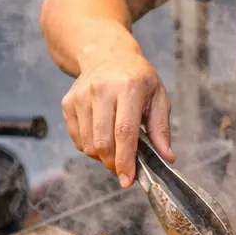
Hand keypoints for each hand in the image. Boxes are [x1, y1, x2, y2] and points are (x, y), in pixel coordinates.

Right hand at [62, 30, 173, 187]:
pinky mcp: (68, 103)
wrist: (106, 54)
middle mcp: (101, 90)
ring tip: (115, 148)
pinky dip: (90, 147)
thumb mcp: (158, 97)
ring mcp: (81, 96)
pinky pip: (77, 139)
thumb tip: (167, 157)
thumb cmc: (137, 78)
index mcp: (128, 87)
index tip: (128, 179)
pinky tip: (102, 136)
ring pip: (88, 145)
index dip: (126, 160)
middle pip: (102, 142)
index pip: (124, 132)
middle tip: (124, 169)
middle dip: (113, 164)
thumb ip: (161, 129)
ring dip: (102, 157)